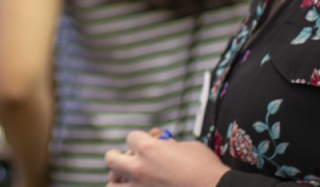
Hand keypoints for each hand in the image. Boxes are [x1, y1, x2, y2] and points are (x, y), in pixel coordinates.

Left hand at [104, 131, 227, 186]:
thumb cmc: (208, 170)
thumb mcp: (189, 147)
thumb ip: (170, 145)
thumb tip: (165, 146)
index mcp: (148, 149)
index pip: (131, 138)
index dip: (140, 139)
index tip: (149, 143)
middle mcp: (139, 169)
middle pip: (112, 159)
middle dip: (117, 157)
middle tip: (123, 159)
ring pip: (112, 184)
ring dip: (118, 180)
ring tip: (125, 179)